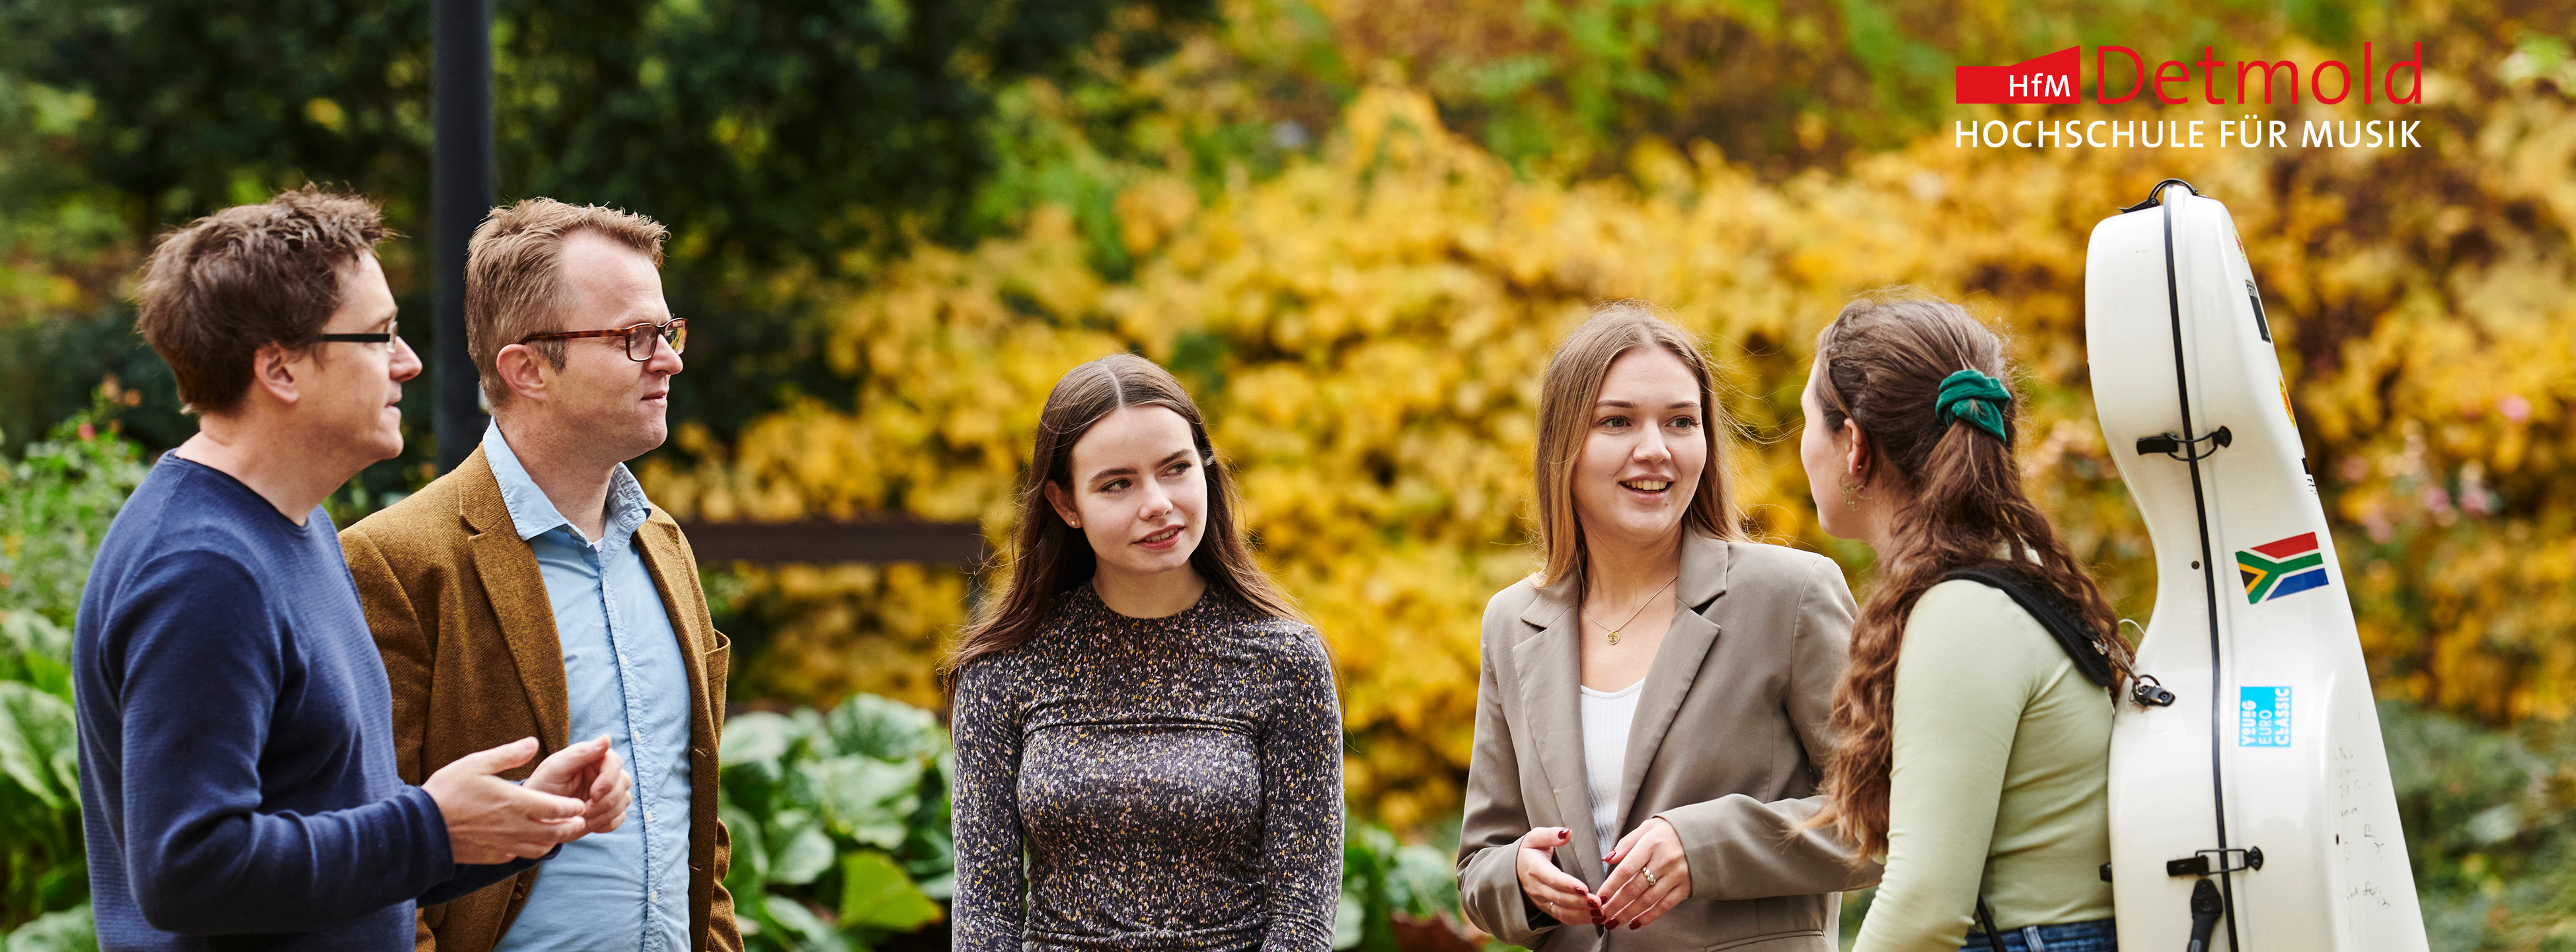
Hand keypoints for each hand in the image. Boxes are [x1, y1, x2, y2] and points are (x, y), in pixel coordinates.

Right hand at [423, 737, 590, 863]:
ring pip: (538, 848)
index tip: (579, 804)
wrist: (420, 827)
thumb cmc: (447, 791)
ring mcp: (503, 844)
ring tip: (558, 833)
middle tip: (580, 821)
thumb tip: (534, 742)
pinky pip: (517, 855)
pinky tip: (526, 841)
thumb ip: (509, 755)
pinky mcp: (491, 856)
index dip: (572, 808)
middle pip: (554, 833)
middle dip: (571, 827)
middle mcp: (514, 827)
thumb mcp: (477, 763)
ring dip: (552, 840)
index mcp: (515, 803)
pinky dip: (528, 849)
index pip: (557, 809)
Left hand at [525, 735, 633, 834]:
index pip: (615, 762)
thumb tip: (607, 738)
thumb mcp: (555, 769)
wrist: (534, 817)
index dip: (609, 779)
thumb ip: (581, 753)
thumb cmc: (541, 788)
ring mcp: (607, 792)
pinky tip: (589, 824)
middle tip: (585, 810)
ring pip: (625, 800)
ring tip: (583, 818)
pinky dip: (607, 823)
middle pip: (624, 781)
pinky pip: (620, 817)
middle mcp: (602, 773)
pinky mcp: (607, 811)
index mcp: (592, 758)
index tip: (594, 794)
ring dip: (606, 813)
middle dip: (607, 800)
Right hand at [1514, 827, 1598, 926]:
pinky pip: (1562, 918)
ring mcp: (1541, 900)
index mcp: (1535, 868)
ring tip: (1599, 912)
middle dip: (1580, 902)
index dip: (1568, 885)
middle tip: (1598, 902)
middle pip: (1559, 898)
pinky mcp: (1547, 908)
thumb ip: (1551, 835)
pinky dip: (1578, 920)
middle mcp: (1537, 888)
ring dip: (1581, 914)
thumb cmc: (1529, 851)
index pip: (1553, 879)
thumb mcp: (1535, 837)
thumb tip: (1567, 833)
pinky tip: (1593, 918)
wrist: (1514, 869)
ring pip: (1561, 912)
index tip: (1585, 888)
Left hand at [1598, 816, 1691, 929]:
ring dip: (1628, 913)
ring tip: (1613, 922)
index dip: (1611, 885)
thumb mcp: (1648, 827)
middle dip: (1616, 904)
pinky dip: (1649, 917)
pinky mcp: (1685, 887)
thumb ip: (1627, 842)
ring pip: (1648, 900)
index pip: (1626, 869)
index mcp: (1651, 844)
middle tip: (1602, 915)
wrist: (1706, 835)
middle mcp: (1664, 861)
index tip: (1599, 897)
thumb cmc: (1671, 831)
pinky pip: (1665, 906)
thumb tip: (1608, 858)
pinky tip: (1635, 923)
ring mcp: (1676, 876)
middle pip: (1635, 888)